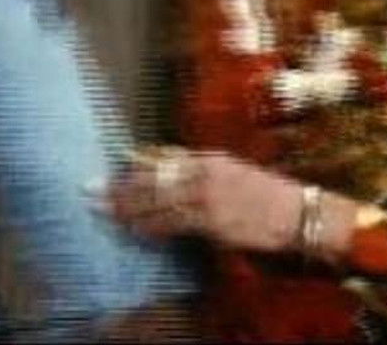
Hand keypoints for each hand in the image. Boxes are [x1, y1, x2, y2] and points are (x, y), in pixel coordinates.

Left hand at [101, 150, 359, 261]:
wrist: (297, 212)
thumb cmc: (265, 194)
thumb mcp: (229, 169)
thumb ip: (197, 168)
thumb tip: (162, 167)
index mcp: (206, 158)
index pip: (159, 162)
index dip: (130, 171)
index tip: (108, 175)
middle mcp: (203, 172)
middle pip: (151, 179)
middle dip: (118, 188)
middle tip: (89, 192)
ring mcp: (207, 195)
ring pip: (157, 201)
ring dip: (128, 209)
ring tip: (105, 212)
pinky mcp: (213, 220)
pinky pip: (173, 223)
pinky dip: (151, 226)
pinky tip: (135, 229)